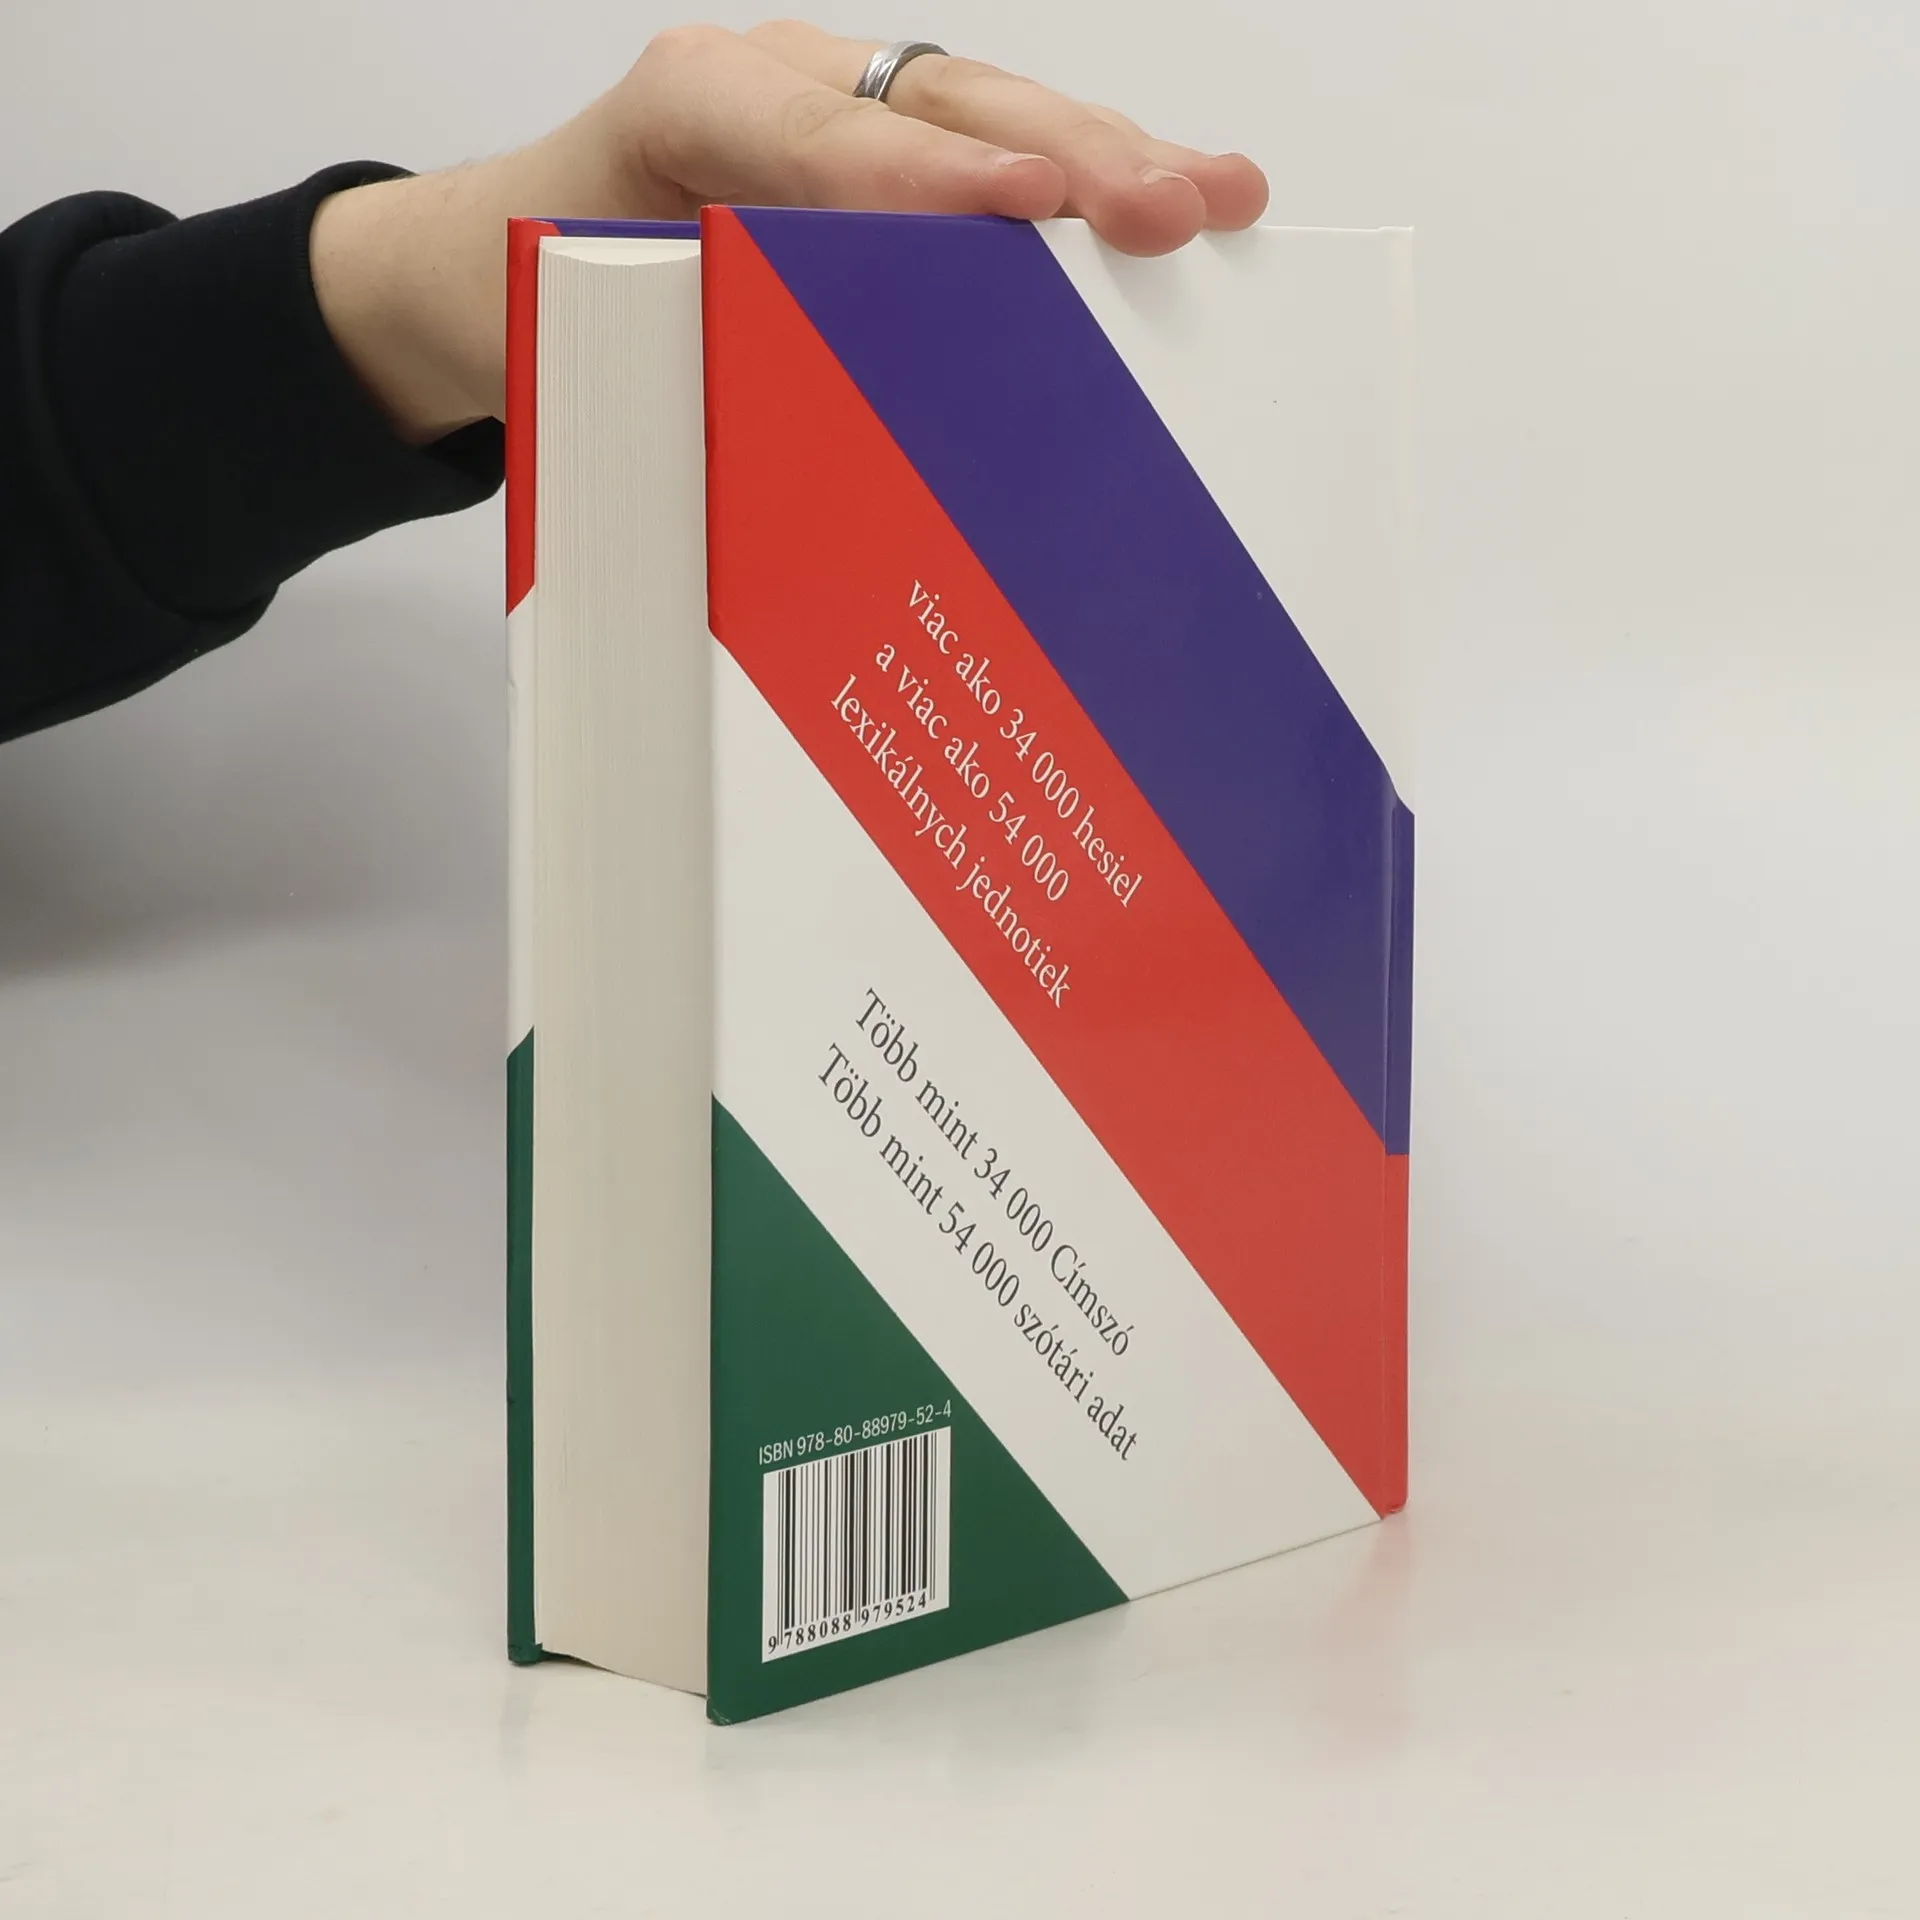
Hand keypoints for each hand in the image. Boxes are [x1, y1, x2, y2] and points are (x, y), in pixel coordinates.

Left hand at [311, 23, 1268, 440]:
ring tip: (1220, 196)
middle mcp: (778, 83)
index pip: (819, 134)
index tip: (1028, 209)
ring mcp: (839, 104)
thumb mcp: (592, 334)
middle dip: (1064, 157)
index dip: (929, 173)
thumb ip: (698, 345)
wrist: (486, 264)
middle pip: (943, 102)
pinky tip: (1178, 198)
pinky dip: (1084, 182)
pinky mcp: (879, 152)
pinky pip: (990, 153)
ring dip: (1109, 158)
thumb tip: (846, 430)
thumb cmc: (538, 304)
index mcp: (687, 111)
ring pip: (989, 113)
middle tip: (1168, 210)